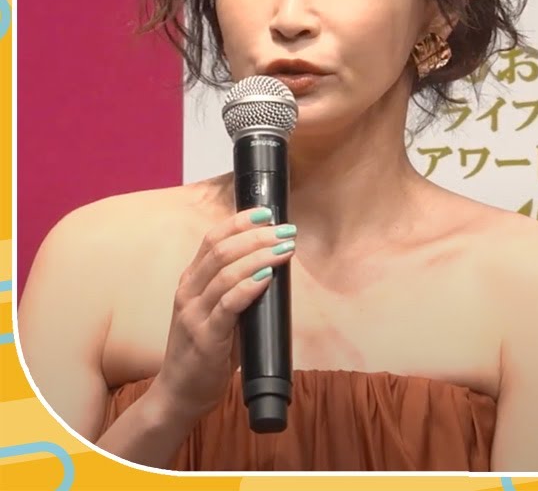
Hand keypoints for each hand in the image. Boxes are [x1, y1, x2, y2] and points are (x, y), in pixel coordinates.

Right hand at [151, 208, 295, 425]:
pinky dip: (249, 286)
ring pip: (226, 273)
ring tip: (286, 248)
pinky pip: (228, 305)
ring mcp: (194, 315)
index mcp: (190, 283)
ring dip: (260, 256)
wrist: (180, 394)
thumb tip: (274, 266)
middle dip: (257, 236)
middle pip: (221, 251)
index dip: (239, 223)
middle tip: (286, 230)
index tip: (267, 213)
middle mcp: (188, 293)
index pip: (212, 240)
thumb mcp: (219, 313)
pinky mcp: (206, 338)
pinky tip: (267, 277)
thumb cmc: (207, 352)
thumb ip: (236, 290)